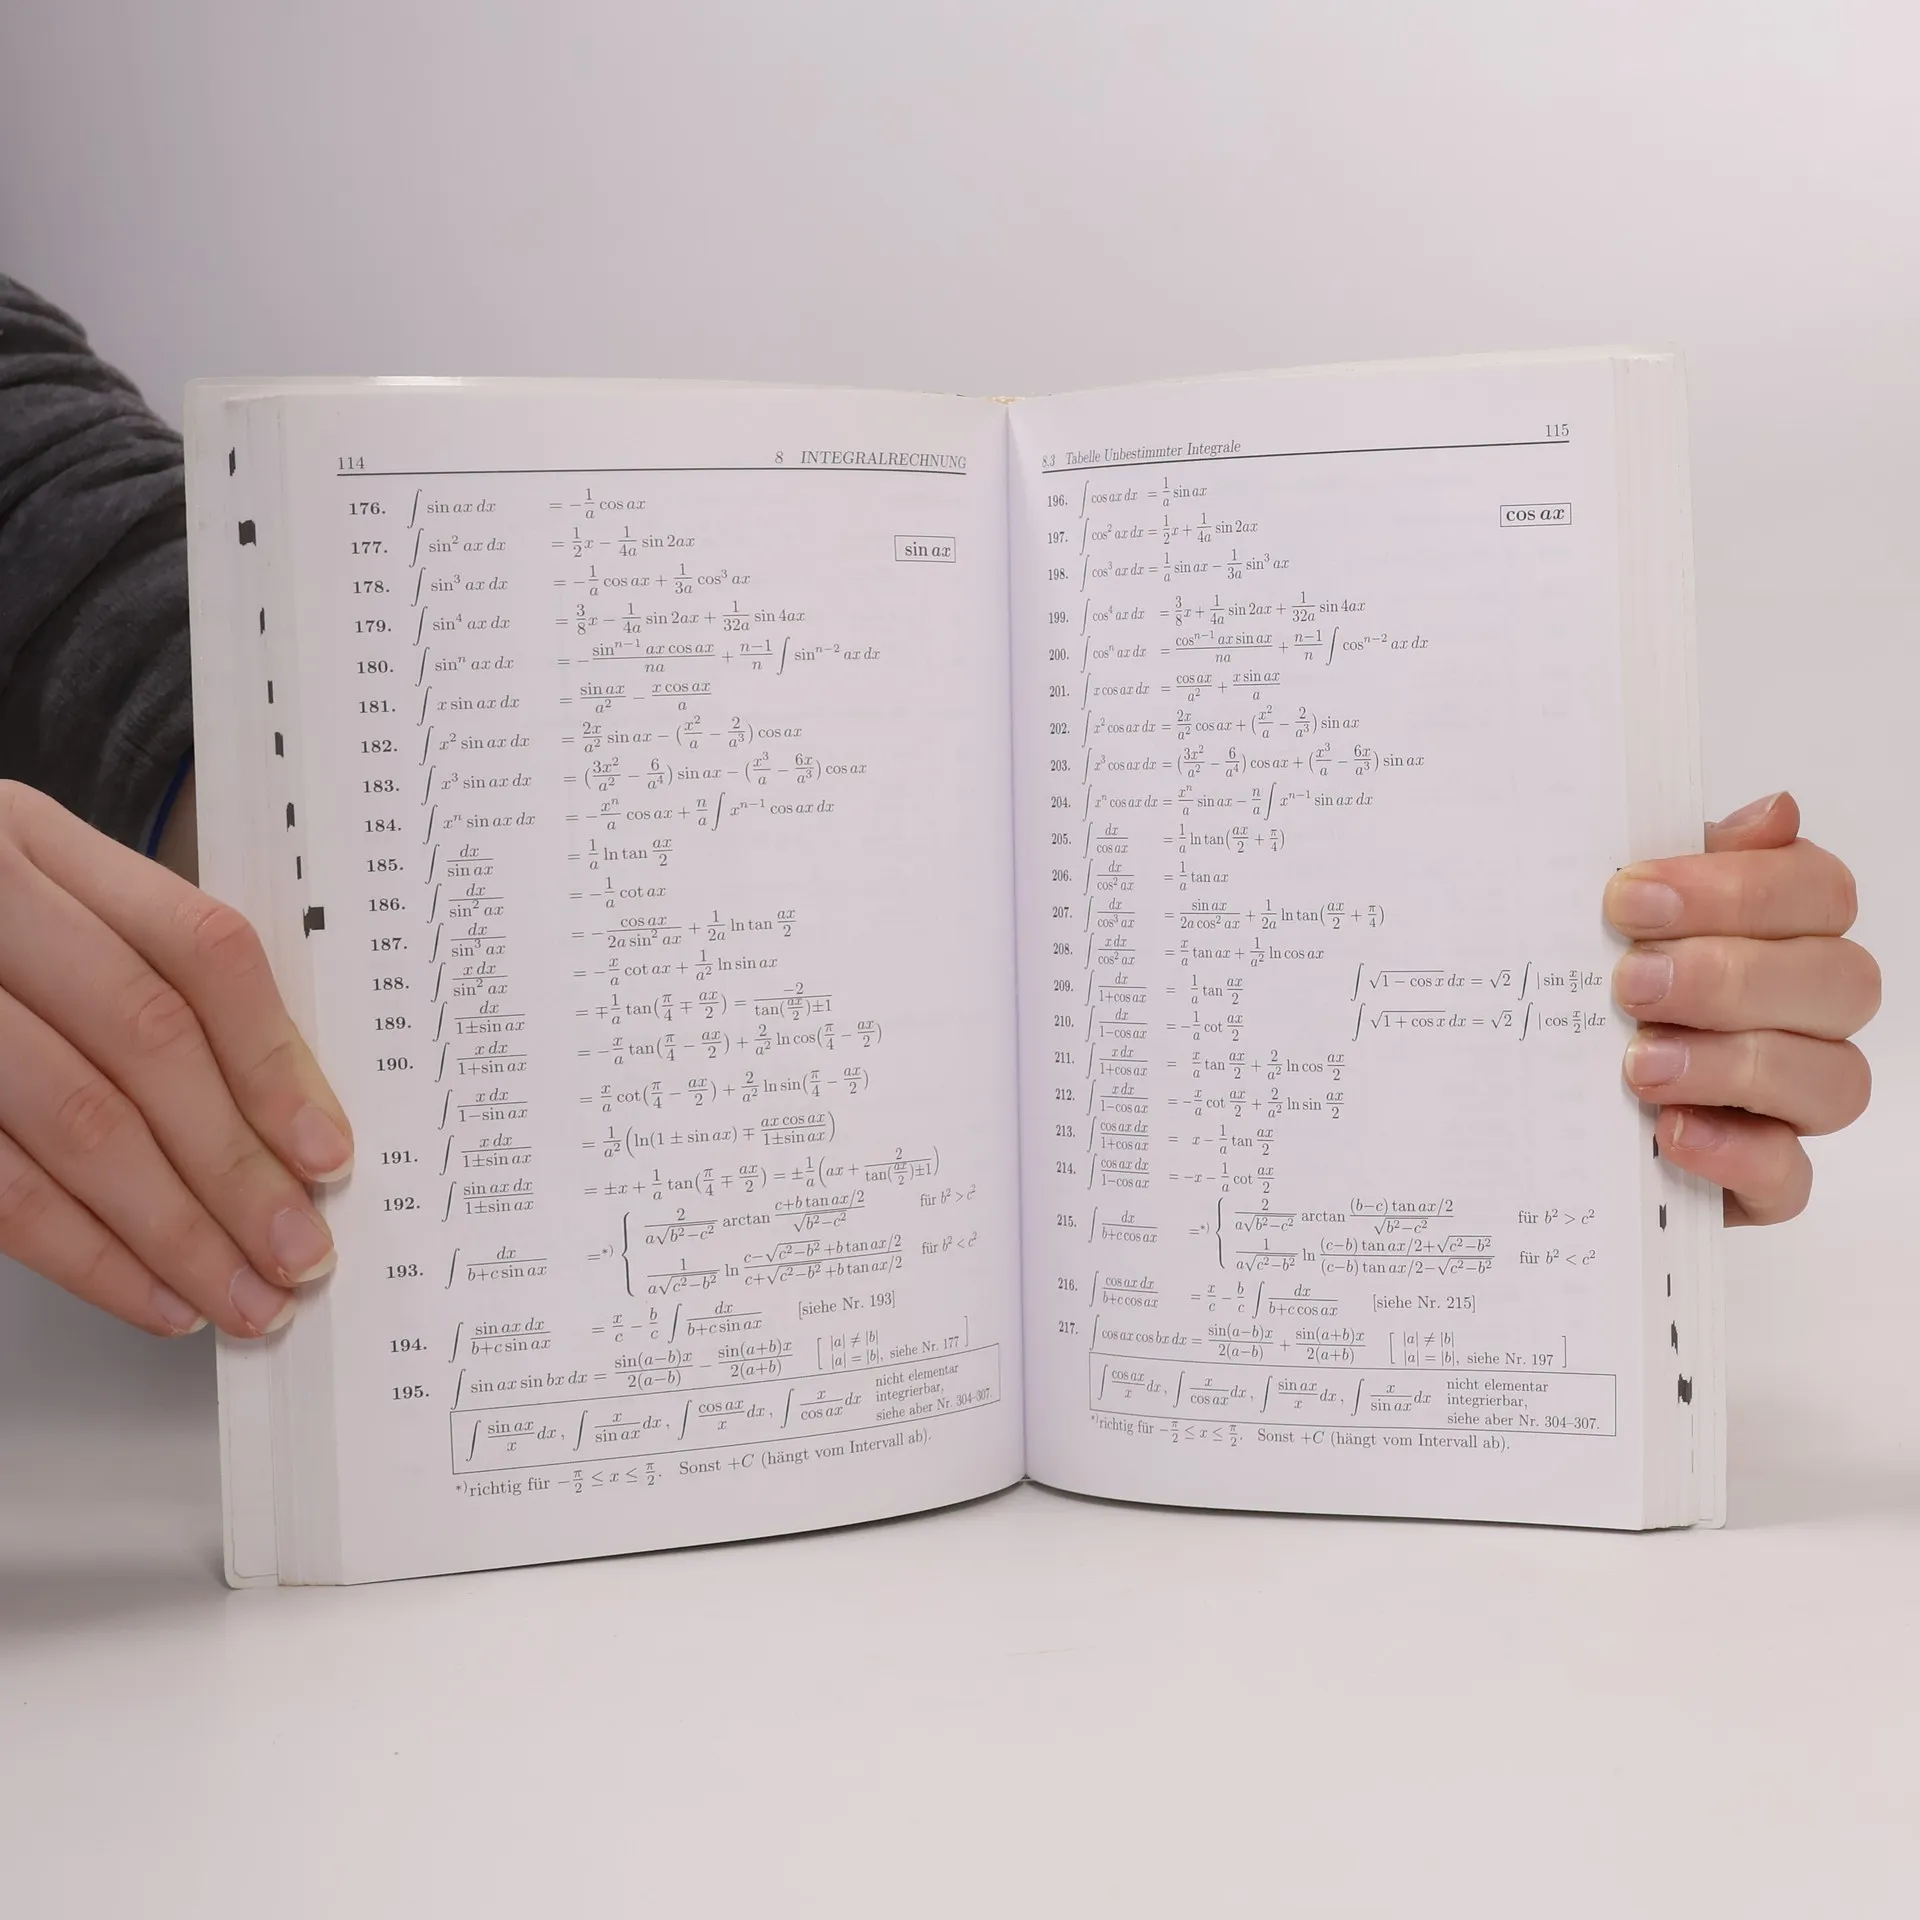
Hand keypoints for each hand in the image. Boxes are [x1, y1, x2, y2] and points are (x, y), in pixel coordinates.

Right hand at [0, 778, 351, 1336]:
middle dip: (237, 1165)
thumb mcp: (35, 902)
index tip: (327, 1149)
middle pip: (148, 1042)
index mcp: (32, 841)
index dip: (273, 1057)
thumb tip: (281, 1115)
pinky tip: (148, 1291)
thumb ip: (136, 974)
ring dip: (175, 1229)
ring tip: (240, 1292)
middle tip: (297, 1247)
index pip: (196, 947)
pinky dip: (84, 1253)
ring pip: (79, 1122)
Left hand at [1604, 792, 1877, 1225]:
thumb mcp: (1601, 920)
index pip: (1816, 890)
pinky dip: (1735, 1154)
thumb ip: (1676, 867)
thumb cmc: (1578, 989)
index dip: (1737, 889)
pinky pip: (1790, 1177)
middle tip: (1630, 983)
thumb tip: (1775, 811)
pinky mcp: (1761, 1183)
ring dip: (1734, 1064)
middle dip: (1731, 977)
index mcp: (1776, 933)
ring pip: (1834, 1080)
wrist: (1524, 1105)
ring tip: (1639, 1064)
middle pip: (1840, 981)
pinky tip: (1670, 1133)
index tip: (1631, 898)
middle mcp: (1802, 1014)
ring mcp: (1790, 1103)